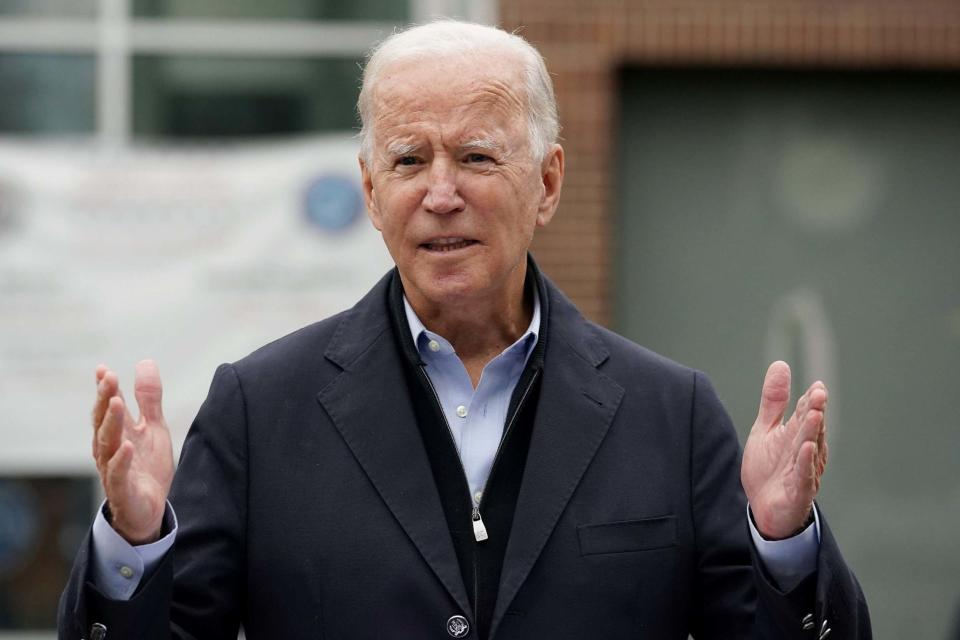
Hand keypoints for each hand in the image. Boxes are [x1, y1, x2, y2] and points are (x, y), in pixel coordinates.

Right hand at [92, 360, 173, 543]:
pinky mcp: (123, 490)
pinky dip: (121, 460)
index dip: (106, 389)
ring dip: (111, 423)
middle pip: (104, 422)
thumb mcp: (153, 427)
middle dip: (106, 399)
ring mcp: (114, 469)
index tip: (104, 369)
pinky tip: (127, 446)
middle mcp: (109, 449)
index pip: (108, 407)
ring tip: (117, 403)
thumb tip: (145, 362)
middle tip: (108, 377)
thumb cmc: (146, 465)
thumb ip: (148, 398)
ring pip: (108, 445)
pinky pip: (118, 475)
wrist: (149, 510)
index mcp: (116, 433)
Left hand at [741, 361, 827, 539]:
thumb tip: (781, 364)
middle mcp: (805, 451)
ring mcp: (803, 470)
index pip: (805, 414)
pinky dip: (806, 462)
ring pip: (810, 448)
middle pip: (811, 428)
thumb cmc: (769, 468)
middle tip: (819, 394)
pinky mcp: (798, 490)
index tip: (816, 386)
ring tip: (816, 414)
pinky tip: (807, 447)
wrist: (763, 509)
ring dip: (813, 432)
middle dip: (815, 411)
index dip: (810, 401)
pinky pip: (803, 474)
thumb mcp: (766, 429)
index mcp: (798, 434)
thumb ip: (774, 400)